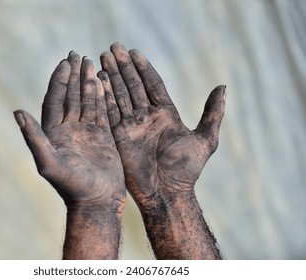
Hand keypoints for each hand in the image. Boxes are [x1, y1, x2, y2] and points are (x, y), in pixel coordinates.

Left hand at [14, 53, 124, 209]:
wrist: (97, 201)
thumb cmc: (72, 185)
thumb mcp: (49, 162)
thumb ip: (34, 137)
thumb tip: (16, 111)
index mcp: (53, 133)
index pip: (55, 100)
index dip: (59, 81)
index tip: (64, 63)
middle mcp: (68, 130)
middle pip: (70, 96)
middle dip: (73, 76)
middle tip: (77, 55)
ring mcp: (86, 132)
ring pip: (86, 101)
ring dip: (88, 82)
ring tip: (91, 62)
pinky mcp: (103, 137)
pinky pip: (102, 112)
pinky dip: (102, 96)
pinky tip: (104, 82)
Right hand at [99, 43, 225, 208]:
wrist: (167, 194)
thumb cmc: (187, 171)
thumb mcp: (206, 139)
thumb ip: (213, 113)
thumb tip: (222, 86)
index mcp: (165, 114)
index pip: (152, 84)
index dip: (143, 68)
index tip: (134, 52)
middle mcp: (146, 117)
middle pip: (133, 86)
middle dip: (123, 67)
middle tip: (113, 47)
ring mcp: (131, 126)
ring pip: (120, 96)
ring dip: (111, 77)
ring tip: (102, 58)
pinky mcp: (119, 137)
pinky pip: (110, 113)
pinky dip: (104, 97)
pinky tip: (98, 82)